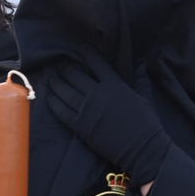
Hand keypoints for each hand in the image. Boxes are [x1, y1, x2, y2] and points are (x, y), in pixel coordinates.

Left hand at [45, 54, 169, 183]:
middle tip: (57, 63)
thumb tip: (142, 63)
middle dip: (65, 68)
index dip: (87, 53)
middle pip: (76, 76)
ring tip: (49, 76)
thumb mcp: (145, 97)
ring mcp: (87, 110)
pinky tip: (48, 96)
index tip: (80, 47)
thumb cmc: (146, 122)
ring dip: (56, 83)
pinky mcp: (80, 126)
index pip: (97, 64)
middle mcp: (98, 94)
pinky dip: (53, 103)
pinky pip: (62, 112)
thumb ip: (140, 79)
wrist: (142, 148)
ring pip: (65, 92)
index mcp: (115, 85)